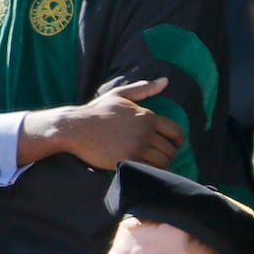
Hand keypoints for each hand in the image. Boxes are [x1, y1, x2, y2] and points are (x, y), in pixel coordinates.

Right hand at [20, 78, 185, 169]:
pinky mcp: (127, 160)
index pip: (175, 131)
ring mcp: (136, 146)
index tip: (173, 145)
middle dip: (169, 154)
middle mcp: (145, 131)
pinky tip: (145, 170)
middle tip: (160, 157)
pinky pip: (150, 170)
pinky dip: (151, 172)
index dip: (178, 141)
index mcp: (147, 116)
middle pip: (170, 149)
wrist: (75, 127)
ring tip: (153, 165)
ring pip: (163, 161)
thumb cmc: (97, 111)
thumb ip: (144, 89)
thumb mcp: (120, 95)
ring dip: (161, 165)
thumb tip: (166, 81)